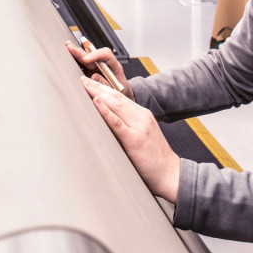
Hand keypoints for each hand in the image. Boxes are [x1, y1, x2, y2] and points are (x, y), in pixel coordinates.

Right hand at [64, 41, 133, 100]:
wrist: (123, 96)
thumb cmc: (122, 92)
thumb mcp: (117, 90)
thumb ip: (106, 83)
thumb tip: (94, 77)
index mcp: (114, 66)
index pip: (106, 55)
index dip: (95, 55)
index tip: (86, 59)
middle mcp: (105, 65)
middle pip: (93, 54)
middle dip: (81, 51)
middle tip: (70, 47)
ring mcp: (98, 68)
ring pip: (87, 58)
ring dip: (77, 53)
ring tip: (68, 47)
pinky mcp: (92, 72)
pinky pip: (84, 65)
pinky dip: (76, 60)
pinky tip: (70, 55)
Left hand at [79, 76, 179, 201]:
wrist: (171, 174)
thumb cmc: (155, 159)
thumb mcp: (142, 136)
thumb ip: (128, 127)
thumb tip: (107, 122)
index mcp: (143, 115)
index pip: (120, 97)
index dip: (104, 87)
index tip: (90, 81)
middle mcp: (142, 117)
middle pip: (116, 97)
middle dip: (98, 86)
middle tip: (81, 79)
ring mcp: (139, 127)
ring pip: (116, 105)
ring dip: (98, 93)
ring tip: (84, 85)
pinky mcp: (134, 139)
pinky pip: (117, 123)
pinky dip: (105, 111)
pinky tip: (96, 102)